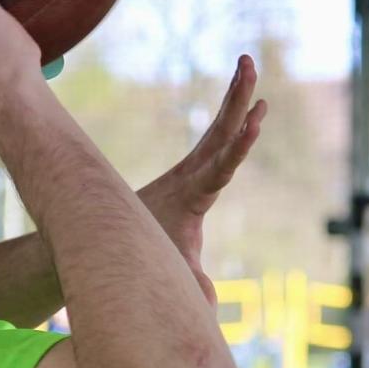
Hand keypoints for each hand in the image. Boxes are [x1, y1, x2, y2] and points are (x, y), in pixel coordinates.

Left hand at [138, 57, 267, 298]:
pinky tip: (249, 104)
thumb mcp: (169, 268)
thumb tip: (207, 305)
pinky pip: (218, 138)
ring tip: (249, 62)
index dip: (239, 144)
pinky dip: (232, 118)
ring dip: (236, 97)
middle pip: (221, 130)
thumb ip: (191, 284)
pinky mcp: (195, 170)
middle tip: (249, 64)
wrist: (113, 240)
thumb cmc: (145, 256)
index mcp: (193, 194)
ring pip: (220, 127)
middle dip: (236, 98)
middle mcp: (194, 174)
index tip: (254, 119)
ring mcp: (194, 169)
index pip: (221, 164)